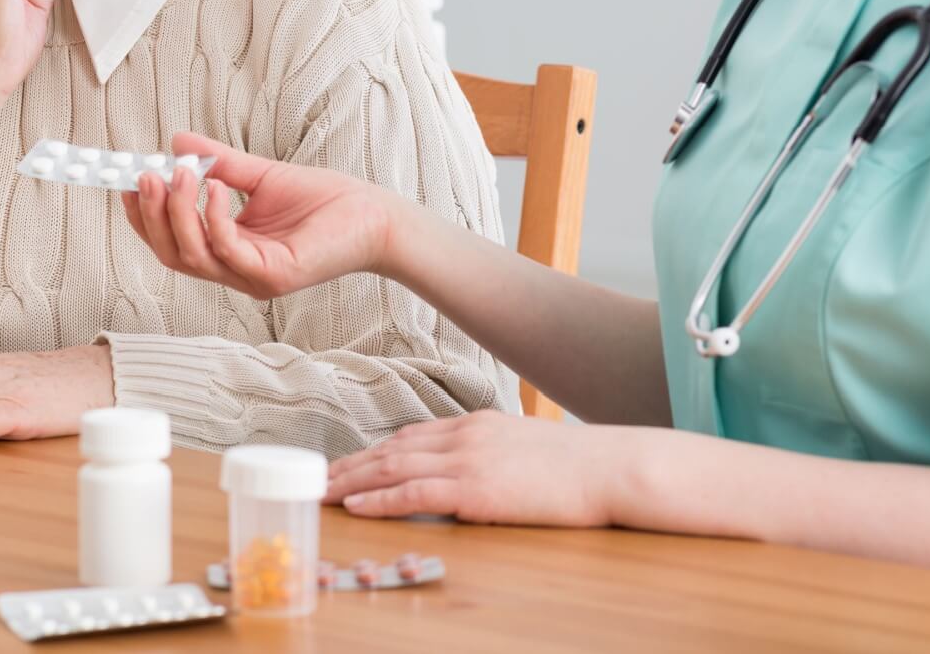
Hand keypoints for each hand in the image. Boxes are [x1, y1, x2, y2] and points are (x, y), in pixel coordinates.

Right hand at [120, 133, 397, 299]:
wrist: (373, 215)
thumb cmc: (324, 201)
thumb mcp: (261, 175)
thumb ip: (218, 163)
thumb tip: (175, 141)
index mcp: (228, 251)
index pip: (171, 243)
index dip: (143, 217)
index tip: (127, 181)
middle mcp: (235, 270)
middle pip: (173, 254)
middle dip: (151, 217)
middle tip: (144, 176)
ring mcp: (252, 277)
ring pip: (193, 256)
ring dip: (176, 214)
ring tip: (176, 175)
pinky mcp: (273, 274)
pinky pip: (228, 250)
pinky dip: (213, 218)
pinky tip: (214, 187)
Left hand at [325, 411, 626, 526]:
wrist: (611, 468)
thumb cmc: (578, 466)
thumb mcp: (525, 447)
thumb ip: (491, 453)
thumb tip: (473, 471)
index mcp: (475, 424)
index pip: (410, 435)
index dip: (374, 450)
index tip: (348, 463)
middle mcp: (464, 435)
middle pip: (391, 448)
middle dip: (351, 465)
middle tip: (318, 478)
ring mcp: (468, 459)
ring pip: (393, 467)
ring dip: (352, 481)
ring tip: (322, 492)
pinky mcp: (476, 488)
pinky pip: (415, 492)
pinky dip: (380, 499)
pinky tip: (356, 506)